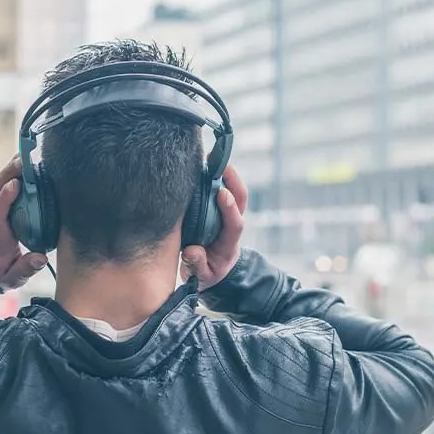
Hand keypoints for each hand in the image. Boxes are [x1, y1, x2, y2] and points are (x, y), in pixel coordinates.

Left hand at [0, 156, 47, 289]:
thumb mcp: (11, 279)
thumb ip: (25, 269)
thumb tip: (40, 257)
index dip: (5, 199)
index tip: (16, 185)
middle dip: (6, 175)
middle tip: (23, 160)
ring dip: (8, 170)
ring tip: (26, 155)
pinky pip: (0, 185)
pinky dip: (10, 173)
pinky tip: (24, 162)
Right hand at [180, 165, 247, 289]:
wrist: (212, 271)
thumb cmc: (206, 273)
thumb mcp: (201, 277)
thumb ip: (197, 266)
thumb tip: (192, 251)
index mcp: (228, 244)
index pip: (235, 224)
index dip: (231, 208)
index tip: (222, 193)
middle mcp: (231, 225)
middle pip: (241, 200)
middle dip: (234, 181)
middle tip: (220, 163)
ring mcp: (226, 215)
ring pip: (233, 191)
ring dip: (225, 174)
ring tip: (209, 156)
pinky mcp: (218, 209)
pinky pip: (220, 189)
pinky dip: (214, 176)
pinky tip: (201, 163)